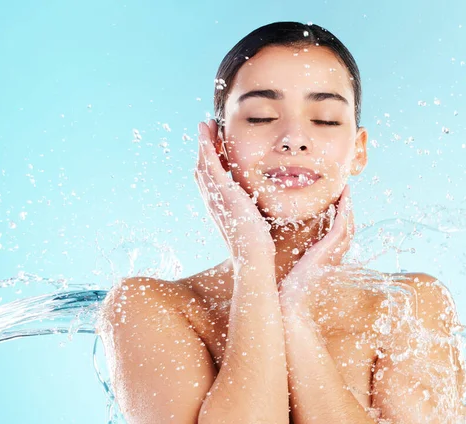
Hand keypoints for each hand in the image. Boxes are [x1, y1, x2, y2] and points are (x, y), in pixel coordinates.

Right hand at [195, 119, 275, 266]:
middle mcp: (212, 201)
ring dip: (203, 143)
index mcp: (219, 208)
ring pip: (203, 164)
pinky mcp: (222, 192)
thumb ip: (253, 212)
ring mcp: (214, 196)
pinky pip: (210, 164)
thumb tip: (262, 207)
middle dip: (203, 149)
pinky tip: (207, 132)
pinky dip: (206, 147)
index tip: (214, 147)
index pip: (210, 180)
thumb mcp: (253, 224)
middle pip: (202, 169)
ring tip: (206, 125)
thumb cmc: (257, 246)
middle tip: (206, 130)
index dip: (209, 162)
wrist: (252, 256)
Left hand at [278, 185, 354, 312]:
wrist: (290, 302)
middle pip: (348, 227)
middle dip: (348, 208)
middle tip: (345, 190)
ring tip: (346, 189)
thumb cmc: (287, 288)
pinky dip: (344, 210)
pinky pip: (342, 225)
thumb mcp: (291, 266)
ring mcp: (334, 253)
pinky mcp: (330, 250)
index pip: (338, 233)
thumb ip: (293, 255)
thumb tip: (280, 245)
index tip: (337, 201)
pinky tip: (343, 196)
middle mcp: (334, 255)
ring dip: (348, 205)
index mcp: (326, 258)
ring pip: (348, 224)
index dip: (340, 216)